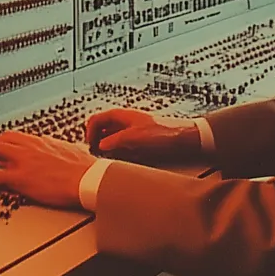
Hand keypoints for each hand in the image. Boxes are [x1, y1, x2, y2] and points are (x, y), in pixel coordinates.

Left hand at [0, 131, 95, 208]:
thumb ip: (58, 150)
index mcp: (41, 141)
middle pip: (0, 139)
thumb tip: (60, 152)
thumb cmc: (84, 168)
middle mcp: (29, 147)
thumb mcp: (69, 151)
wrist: (88, 179)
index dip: (5, 142)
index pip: (16, 136)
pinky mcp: (20, 178)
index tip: (2, 148)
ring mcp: (23, 161)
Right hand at [84, 108, 200, 161]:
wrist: (185, 138)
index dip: (90, 131)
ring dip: (107, 147)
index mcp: (123, 115)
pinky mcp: (141, 140)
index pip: (97, 119)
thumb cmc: (164, 133)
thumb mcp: (135, 137)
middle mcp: (127, 121)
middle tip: (94, 153)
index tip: (89, 145)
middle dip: (96, 140)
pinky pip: (123, 145)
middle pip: (103, 128)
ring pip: (112, 138)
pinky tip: (120, 160)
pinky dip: (118, 151)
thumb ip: (116, 141)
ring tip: (105, 159)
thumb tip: (101, 146)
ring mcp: (133, 130)